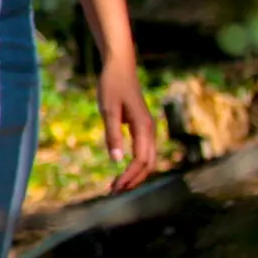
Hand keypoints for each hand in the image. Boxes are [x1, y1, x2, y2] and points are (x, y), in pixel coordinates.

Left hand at [98, 59, 155, 191]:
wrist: (120, 66)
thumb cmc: (112, 86)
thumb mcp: (108, 110)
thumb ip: (113, 135)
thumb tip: (116, 160)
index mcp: (144, 127)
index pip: (140, 160)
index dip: (129, 176)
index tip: (114, 187)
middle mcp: (149, 130)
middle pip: (147, 163)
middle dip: (133, 180)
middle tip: (114, 191)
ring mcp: (147, 128)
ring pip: (147, 159)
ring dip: (134, 174)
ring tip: (117, 185)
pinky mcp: (141, 126)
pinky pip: (143, 151)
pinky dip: (135, 165)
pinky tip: (122, 170)